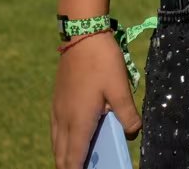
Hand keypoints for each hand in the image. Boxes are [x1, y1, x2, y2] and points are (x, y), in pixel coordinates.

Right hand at [51, 32, 140, 168]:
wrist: (82, 35)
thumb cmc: (102, 62)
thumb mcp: (120, 89)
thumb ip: (127, 114)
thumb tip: (132, 133)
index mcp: (78, 121)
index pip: (73, 159)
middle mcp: (63, 120)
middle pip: (61, 156)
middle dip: (70, 167)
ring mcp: (57, 111)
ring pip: (56, 144)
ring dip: (66, 156)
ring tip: (80, 161)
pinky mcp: (57, 102)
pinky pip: (56, 131)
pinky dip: (63, 143)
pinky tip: (74, 139)